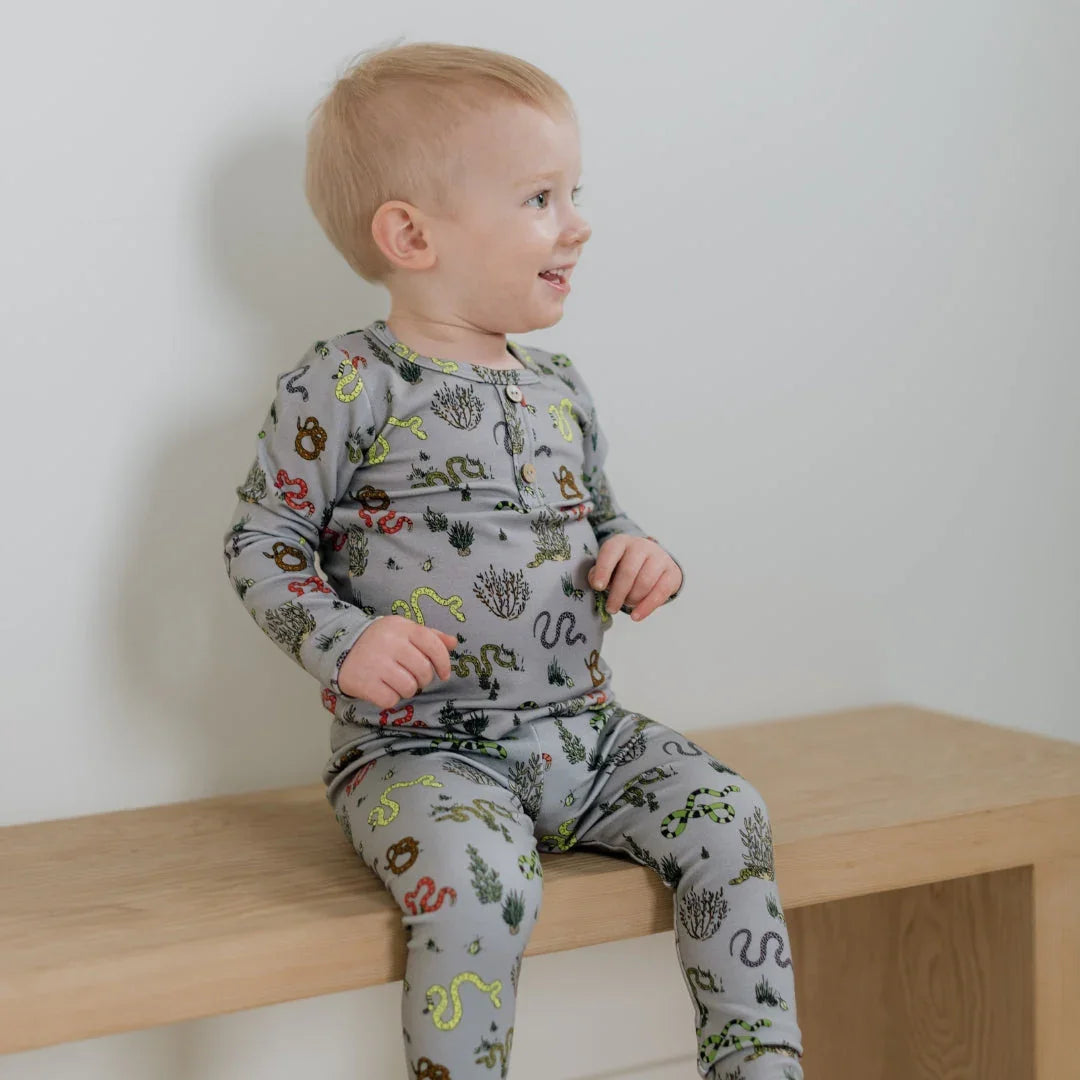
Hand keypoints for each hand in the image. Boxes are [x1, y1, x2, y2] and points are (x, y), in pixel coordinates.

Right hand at [337, 616, 458, 707]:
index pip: (433, 645)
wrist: (340, 648)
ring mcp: (376, 663)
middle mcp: (389, 643)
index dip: (443, 662)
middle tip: (413, 677)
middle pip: (423, 671)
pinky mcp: (364, 682)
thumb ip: (430, 636)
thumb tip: (454, 643)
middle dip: (423, 679)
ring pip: (409, 688)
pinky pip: (391, 700)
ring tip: (396, 682)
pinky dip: (390, 699)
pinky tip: (383, 689)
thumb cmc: (379, 641)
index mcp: (402, 627)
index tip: (444, 674)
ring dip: (407, 690)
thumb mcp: (403, 631)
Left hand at [588, 535, 681, 621]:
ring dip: (632, 599)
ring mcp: (659, 557)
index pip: (611, 552)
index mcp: (621, 542)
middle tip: (611, 608)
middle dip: (618, 593)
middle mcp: (641, 546)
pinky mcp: (672, 571)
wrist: (653, 562)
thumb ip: (598, 574)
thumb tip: (596, 582)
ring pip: (645, 582)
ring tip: (626, 604)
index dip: (603, 570)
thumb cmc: (625, 566)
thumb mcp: (609, 566)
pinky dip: (647, 607)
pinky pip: (660, 592)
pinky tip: (636, 616)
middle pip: (628, 571)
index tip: (598, 587)